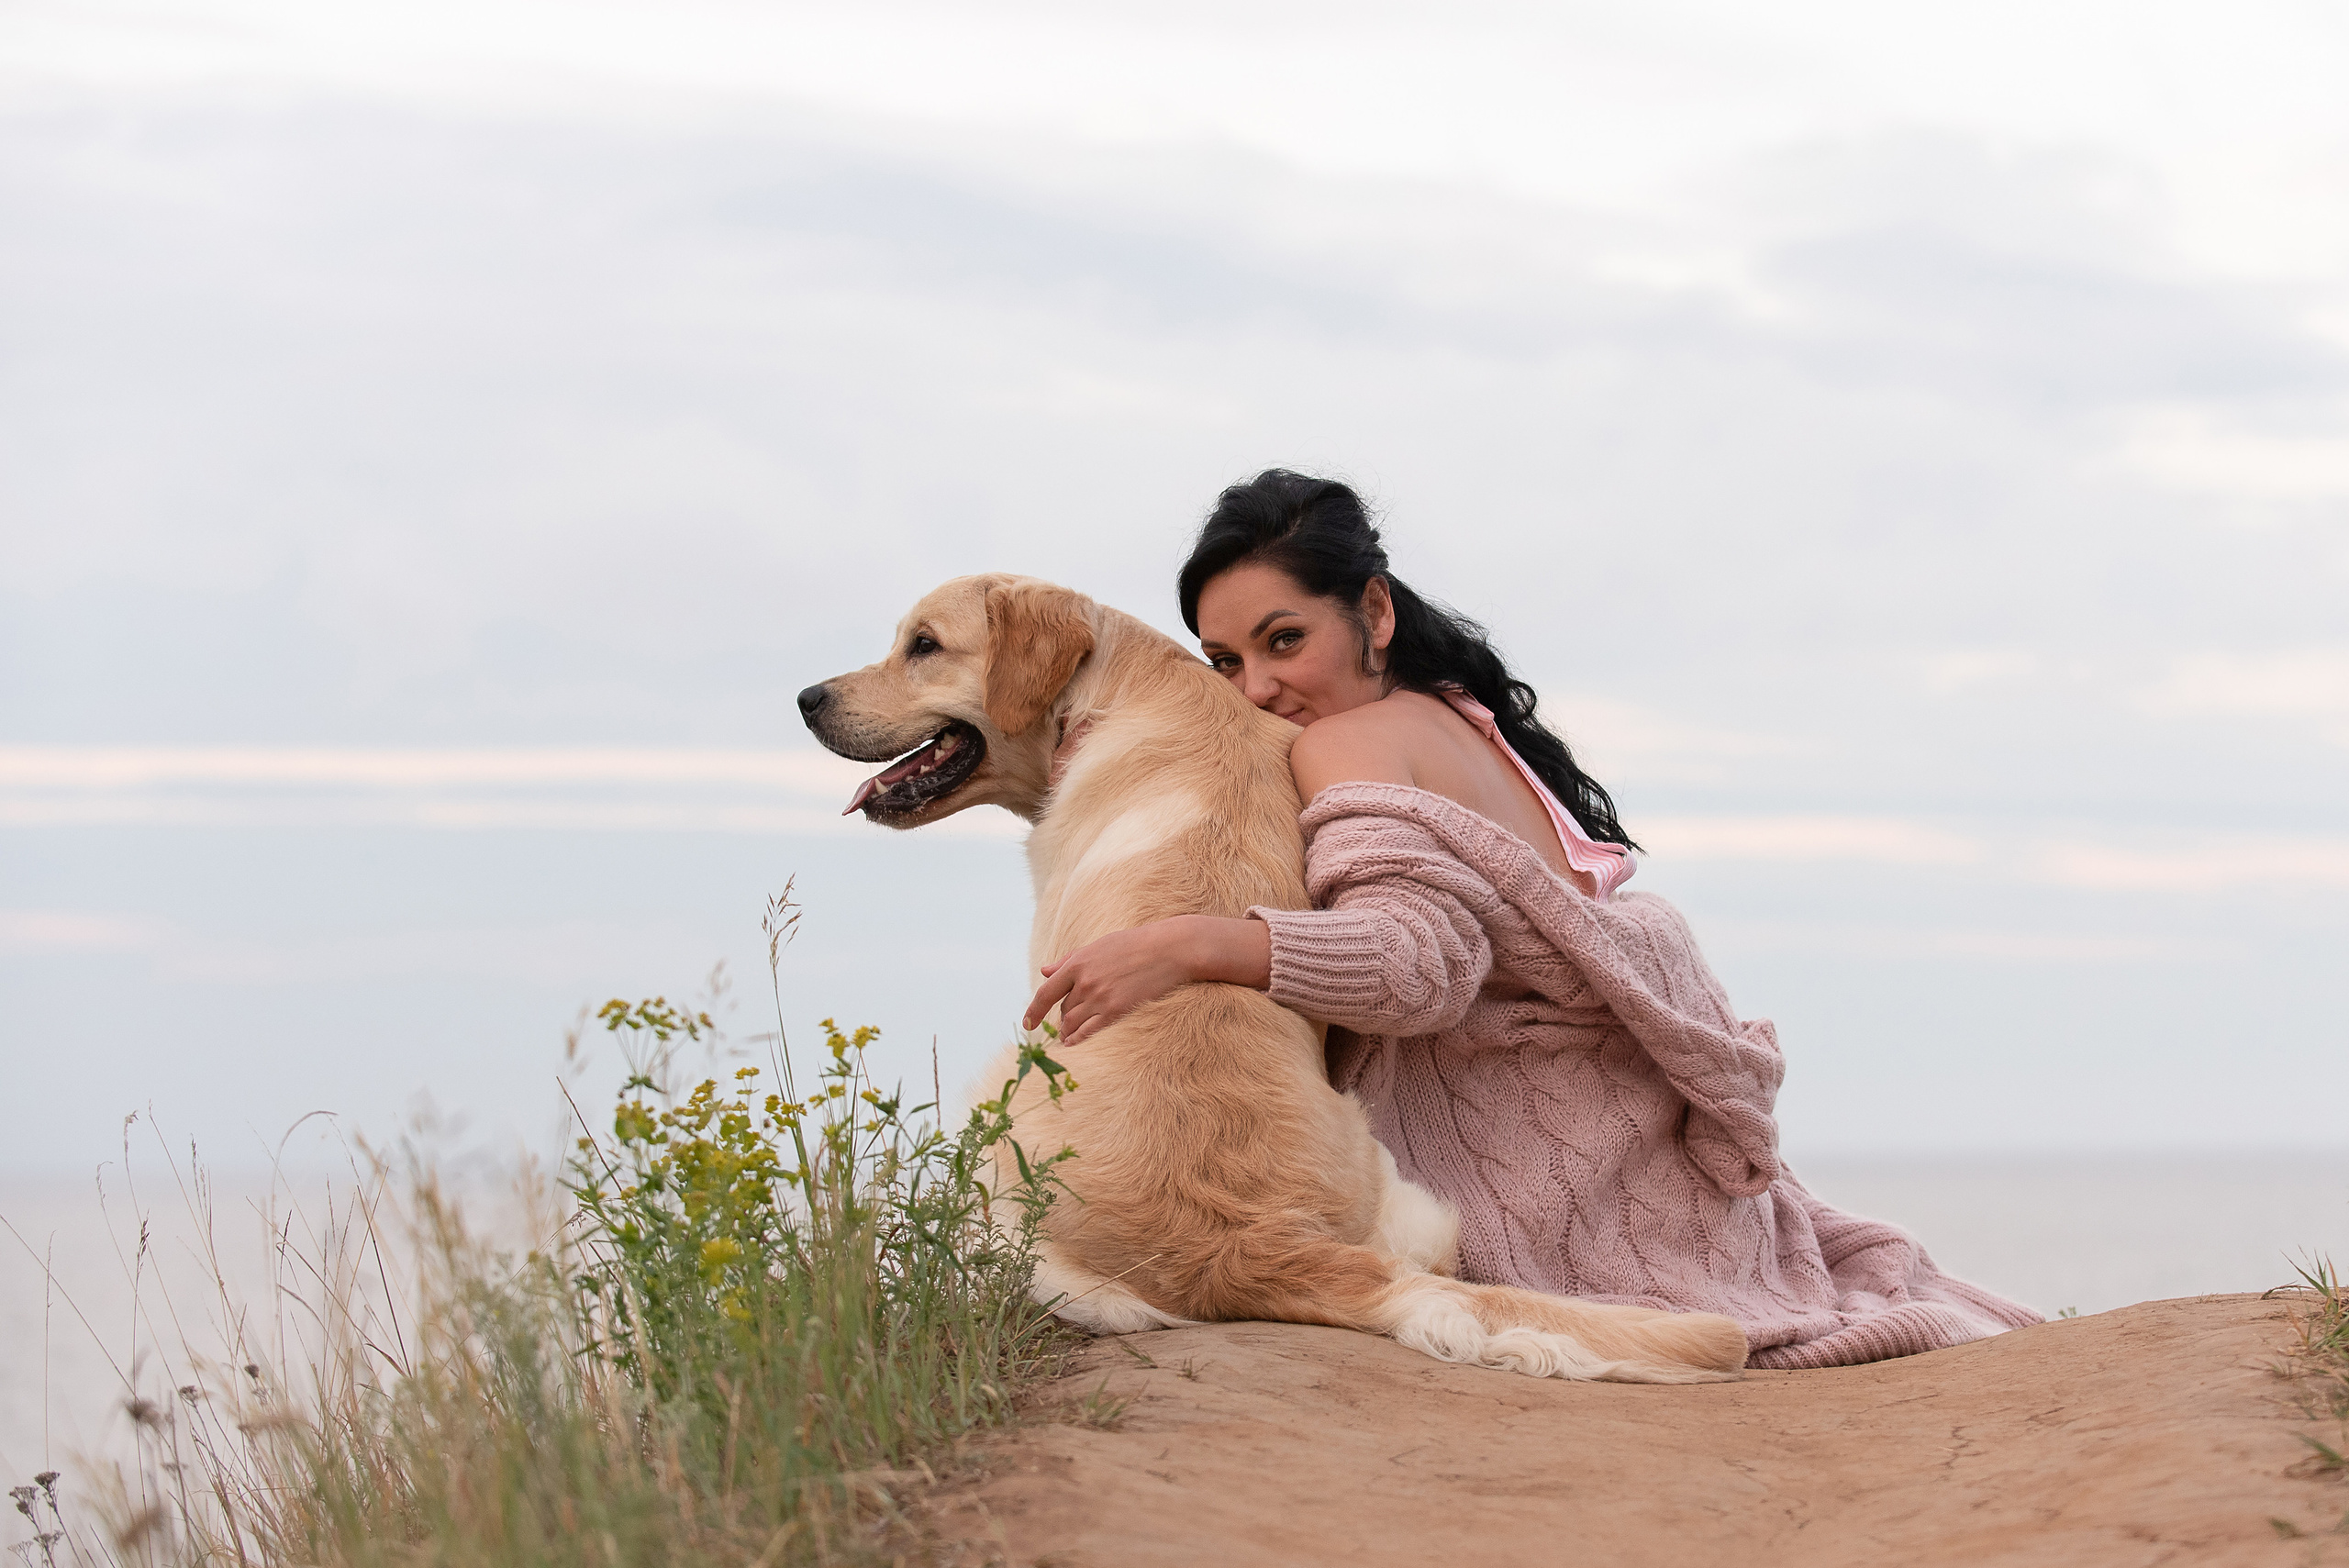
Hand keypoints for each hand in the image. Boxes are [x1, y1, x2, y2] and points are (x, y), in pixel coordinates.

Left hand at [1023, 915, 1270, 1044]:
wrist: (1169, 949)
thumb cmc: (1134, 944)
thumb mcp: (1098, 946)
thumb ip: (1068, 961)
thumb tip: (1044, 971)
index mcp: (1077, 963)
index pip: (1045, 993)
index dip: (1033, 1011)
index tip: (1027, 1024)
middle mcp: (1085, 981)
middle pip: (1063, 1009)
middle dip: (1061, 1018)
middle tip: (1062, 1025)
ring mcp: (1100, 997)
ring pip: (1073, 1022)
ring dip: (1067, 1031)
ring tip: (1065, 1036)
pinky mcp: (1117, 1009)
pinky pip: (1090, 1030)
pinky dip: (1078, 1038)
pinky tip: (1072, 1042)